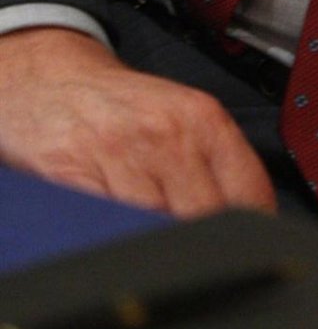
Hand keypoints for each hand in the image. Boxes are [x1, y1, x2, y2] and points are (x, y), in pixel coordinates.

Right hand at [0, 27, 276, 216]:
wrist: (54, 82)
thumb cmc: (122, 107)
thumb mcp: (182, 117)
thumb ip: (216, 163)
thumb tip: (254, 216)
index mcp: (203, 119)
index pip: (249, 192)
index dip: (252, 227)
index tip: (248, 241)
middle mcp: (166, 136)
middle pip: (206, 217)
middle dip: (205, 241)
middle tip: (198, 246)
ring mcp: (120, 159)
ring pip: (158, 229)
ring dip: (161, 243)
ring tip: (156, 238)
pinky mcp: (77, 181)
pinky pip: (111, 228)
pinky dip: (120, 237)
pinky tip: (120, 228)